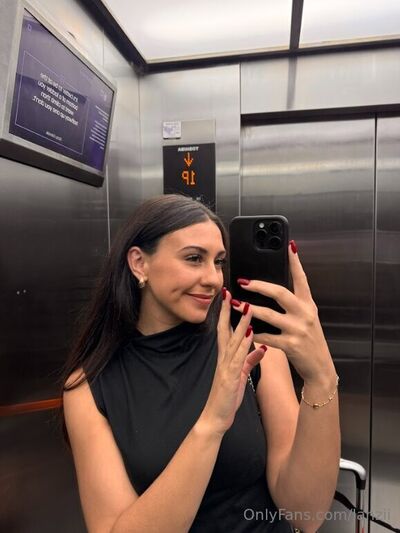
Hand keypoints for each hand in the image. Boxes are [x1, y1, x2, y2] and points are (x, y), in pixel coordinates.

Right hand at [200, 288, 266, 435]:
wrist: (215, 418)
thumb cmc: (227, 397)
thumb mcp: (241, 376)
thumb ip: (250, 361)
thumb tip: (261, 347)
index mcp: (226, 357)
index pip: (226, 330)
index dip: (227, 313)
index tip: (229, 297)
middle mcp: (224, 358)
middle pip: (225, 329)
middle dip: (229, 311)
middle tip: (231, 292)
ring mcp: (226, 366)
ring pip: (234, 340)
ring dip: (241, 323)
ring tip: (248, 306)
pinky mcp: (230, 377)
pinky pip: (239, 358)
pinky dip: (245, 346)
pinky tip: (252, 336)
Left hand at [233, 242, 335, 383]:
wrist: (320, 367)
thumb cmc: (310, 340)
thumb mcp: (307, 317)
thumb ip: (295, 303)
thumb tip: (274, 288)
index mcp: (308, 304)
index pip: (301, 278)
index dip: (295, 262)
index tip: (289, 245)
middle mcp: (305, 314)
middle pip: (280, 293)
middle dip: (260, 286)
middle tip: (244, 281)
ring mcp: (298, 329)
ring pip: (270, 315)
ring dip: (250, 309)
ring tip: (237, 304)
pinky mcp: (291, 345)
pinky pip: (267, 337)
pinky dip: (255, 333)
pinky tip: (244, 330)